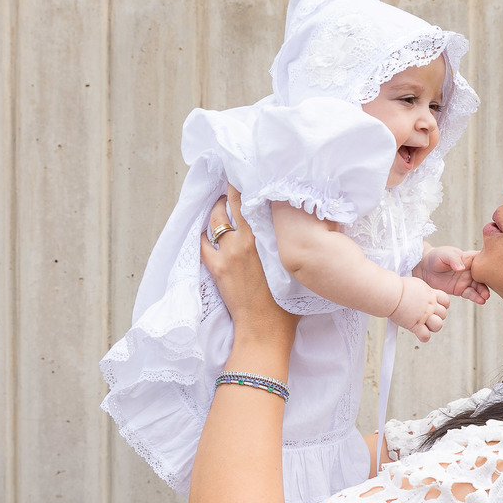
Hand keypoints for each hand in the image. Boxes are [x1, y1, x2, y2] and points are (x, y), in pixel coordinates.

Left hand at [199, 188, 299, 340]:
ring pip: (216, 220)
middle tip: (232, 184)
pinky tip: (208, 232)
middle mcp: (245, 240)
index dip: (248, 184)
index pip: (253, 201)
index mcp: (266, 237)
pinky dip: (205, 235)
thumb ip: (292, 244)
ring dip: (217, 210)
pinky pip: (203, 243)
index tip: (249, 173)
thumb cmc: (287, 303)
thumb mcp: (295, 266)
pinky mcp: (216, 268)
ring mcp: (228, 253)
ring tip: (220, 206)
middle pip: (233, 204)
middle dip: (230, 191)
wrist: (265, 328)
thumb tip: (299, 229)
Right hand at [388, 276, 449, 342]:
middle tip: (426, 316)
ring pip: (438, 325)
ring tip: (423, 324)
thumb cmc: (398, 288)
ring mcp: (424, 315)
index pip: (446, 301)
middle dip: (436, 316)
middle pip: (443, 314)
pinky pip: (426, 336)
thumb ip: (420, 290)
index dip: (442, 305)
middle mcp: (430, 305)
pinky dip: (422, 337)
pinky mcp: (416, 325)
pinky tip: (417, 332)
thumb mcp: (414, 284)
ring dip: (432, 327)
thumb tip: (417, 292)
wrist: (391, 293)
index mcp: (430, 294)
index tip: (434, 306)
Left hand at [417, 246, 489, 304]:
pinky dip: (476, 297)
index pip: (482, 259)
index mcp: (469, 258)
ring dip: (484, 291)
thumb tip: (462, 268)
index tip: (495, 268)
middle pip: (484, 275)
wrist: (424, 268)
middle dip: (489, 281)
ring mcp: (466, 280)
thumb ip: (453, 260)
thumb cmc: (436, 257)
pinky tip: (481, 300)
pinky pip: (471, 294)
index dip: (490, 263)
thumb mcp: (444, 255)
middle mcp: (470, 270)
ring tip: (485, 296)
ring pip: (479, 286)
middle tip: (491, 286)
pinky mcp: (461, 289)